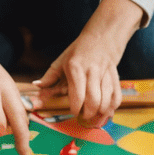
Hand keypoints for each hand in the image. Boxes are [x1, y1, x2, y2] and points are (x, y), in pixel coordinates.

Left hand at [35, 0, 135, 127]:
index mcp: (75, 68)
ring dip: (101, 113)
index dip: (75, 108)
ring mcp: (105, 74)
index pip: (77, 95)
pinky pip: (117, 96)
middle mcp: (91, 71)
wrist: (101, 37)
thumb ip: (49, 76)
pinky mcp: (115, 76)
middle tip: (84, 117)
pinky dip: (112, 107)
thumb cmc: (78, 52)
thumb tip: (36, 86)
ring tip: (94, 117)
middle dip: (89, 114)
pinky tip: (106, 112)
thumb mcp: (61, 61)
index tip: (73, 111)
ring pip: (107, 100)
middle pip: (94, 100)